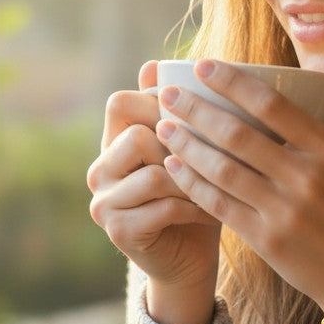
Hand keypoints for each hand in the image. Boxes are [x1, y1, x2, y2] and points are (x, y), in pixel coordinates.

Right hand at [86, 60, 220, 323]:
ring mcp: (104, 201)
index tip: (196, 114)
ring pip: (152, 171)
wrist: (191, 260)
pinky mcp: (119, 231)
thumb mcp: (193, 149)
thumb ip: (181, 112)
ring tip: (222, 185)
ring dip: (194, 178)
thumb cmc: (199, 195)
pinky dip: (195, 206)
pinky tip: (216, 211)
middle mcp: (101, 169)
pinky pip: (162, 206)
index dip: (158, 102)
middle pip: (135, 133)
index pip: (120, 102)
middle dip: (180, 143)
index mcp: (114, 142)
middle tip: (214, 156)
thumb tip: (154, 63)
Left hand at [156, 54, 323, 323]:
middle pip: (239, 135)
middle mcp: (306, 178)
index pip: (273, 105)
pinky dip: (193, 184)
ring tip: (163, 127)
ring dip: (187, 145)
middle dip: (196, 111)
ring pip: (223, 170)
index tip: (203, 67)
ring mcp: (285, 211)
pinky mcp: (266, 240)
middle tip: (167, 95)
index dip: (233, 83)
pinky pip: (220, 205)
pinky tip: (174, 167)